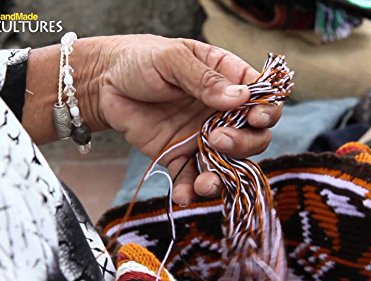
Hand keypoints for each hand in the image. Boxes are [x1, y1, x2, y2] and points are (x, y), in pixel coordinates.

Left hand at [96, 35, 282, 204]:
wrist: (104, 84)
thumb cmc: (140, 59)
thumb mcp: (173, 59)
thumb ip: (205, 79)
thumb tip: (241, 98)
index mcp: (227, 79)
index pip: (262, 97)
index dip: (267, 110)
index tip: (256, 118)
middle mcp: (221, 110)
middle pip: (253, 135)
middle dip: (244, 143)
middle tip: (217, 137)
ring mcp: (202, 135)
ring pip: (229, 161)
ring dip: (224, 175)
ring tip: (206, 182)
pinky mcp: (180, 154)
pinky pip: (191, 176)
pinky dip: (191, 190)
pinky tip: (185, 196)